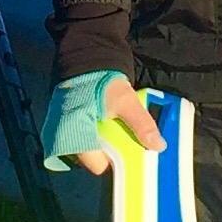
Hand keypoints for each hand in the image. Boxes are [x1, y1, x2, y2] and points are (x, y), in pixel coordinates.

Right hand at [45, 71, 164, 172]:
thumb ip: (141, 124)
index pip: (98, 165)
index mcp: (75, 136)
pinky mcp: (65, 124)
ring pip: (89, 148)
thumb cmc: (102, 79)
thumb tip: (158, 146)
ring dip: (104, 143)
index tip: (131, 151)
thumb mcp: (126, 101)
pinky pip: (83, 137)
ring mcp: (62, 132)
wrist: (86, 56)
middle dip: (112, 152)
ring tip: (118, 130)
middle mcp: (63, 138)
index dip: (116, 161)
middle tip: (127, 140)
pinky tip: (108, 124)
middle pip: (93, 158)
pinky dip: (96, 134)